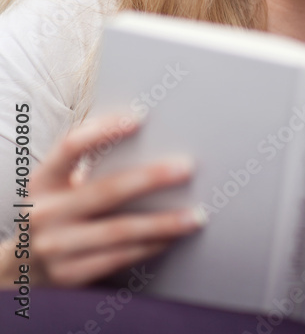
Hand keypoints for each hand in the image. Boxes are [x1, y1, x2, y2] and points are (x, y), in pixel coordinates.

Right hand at [0, 111, 205, 287]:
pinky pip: (118, 258)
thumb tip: (150, 139)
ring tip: (194, 215)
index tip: (139, 117)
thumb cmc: (56, 212)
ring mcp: (54, 247)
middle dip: (151, 177)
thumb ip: (89, 166)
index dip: (103, 130)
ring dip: (162, 223)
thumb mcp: (58, 186)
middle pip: (106, 190)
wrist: (21, 270)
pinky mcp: (68, 276)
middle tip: (186, 168)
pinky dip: (149, 247)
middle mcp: (44, 213)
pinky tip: (171, 238)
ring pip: (119, 231)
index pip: (71, 146)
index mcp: (42, 180)